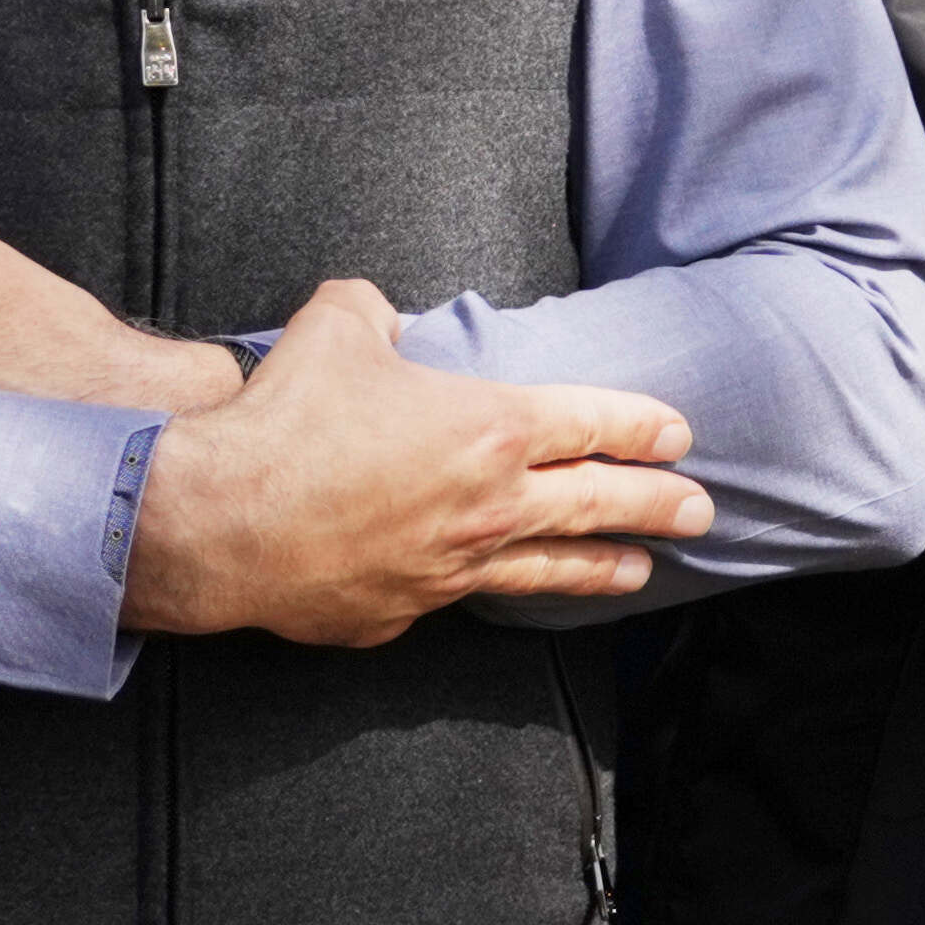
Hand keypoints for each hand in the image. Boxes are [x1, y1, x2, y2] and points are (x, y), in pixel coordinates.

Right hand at [122, 281, 706, 645]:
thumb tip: (377, 317)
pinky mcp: (405, 612)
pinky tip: (503, 591)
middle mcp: (488, 506)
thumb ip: (372, 312)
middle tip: (701, 511)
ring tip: (640, 571)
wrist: (223, 522)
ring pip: (549, 569)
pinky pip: (459, 598)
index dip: (640, 426)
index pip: (591, 424)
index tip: (679, 436)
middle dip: (657, 504)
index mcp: (488, 429)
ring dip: (602, 567)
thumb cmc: (284, 420)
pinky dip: (489, 589)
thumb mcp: (334, 327)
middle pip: (596, 505)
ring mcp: (451, 568)